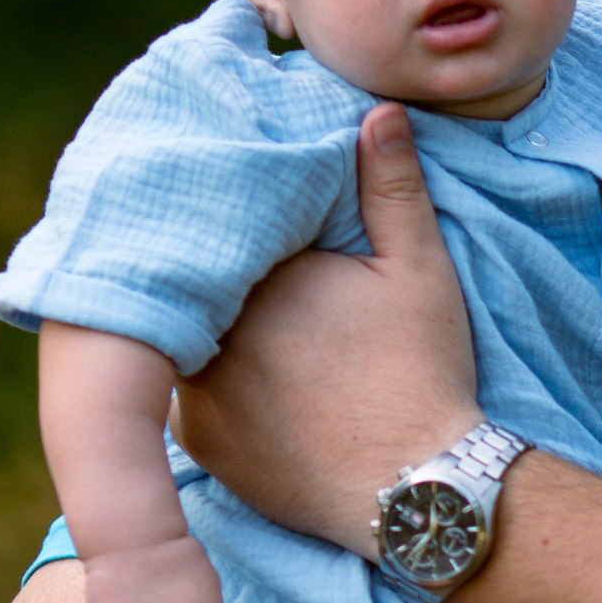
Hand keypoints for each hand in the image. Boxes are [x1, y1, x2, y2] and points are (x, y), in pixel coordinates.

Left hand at [175, 104, 480, 553]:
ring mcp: (196, 389)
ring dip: (195, 320)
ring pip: (179, 332)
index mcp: (260, 273)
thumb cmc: (422, 374)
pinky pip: (179, 392)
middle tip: (228, 254)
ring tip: (229, 310)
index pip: (222, 226)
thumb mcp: (421, 271)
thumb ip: (392, 189)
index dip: (230, 216)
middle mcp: (211, 328)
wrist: (414, 490)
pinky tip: (235, 372)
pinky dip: (200, 378)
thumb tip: (378, 111)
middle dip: (205, 266)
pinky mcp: (198, 441)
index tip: (242, 207)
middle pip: (191, 280)